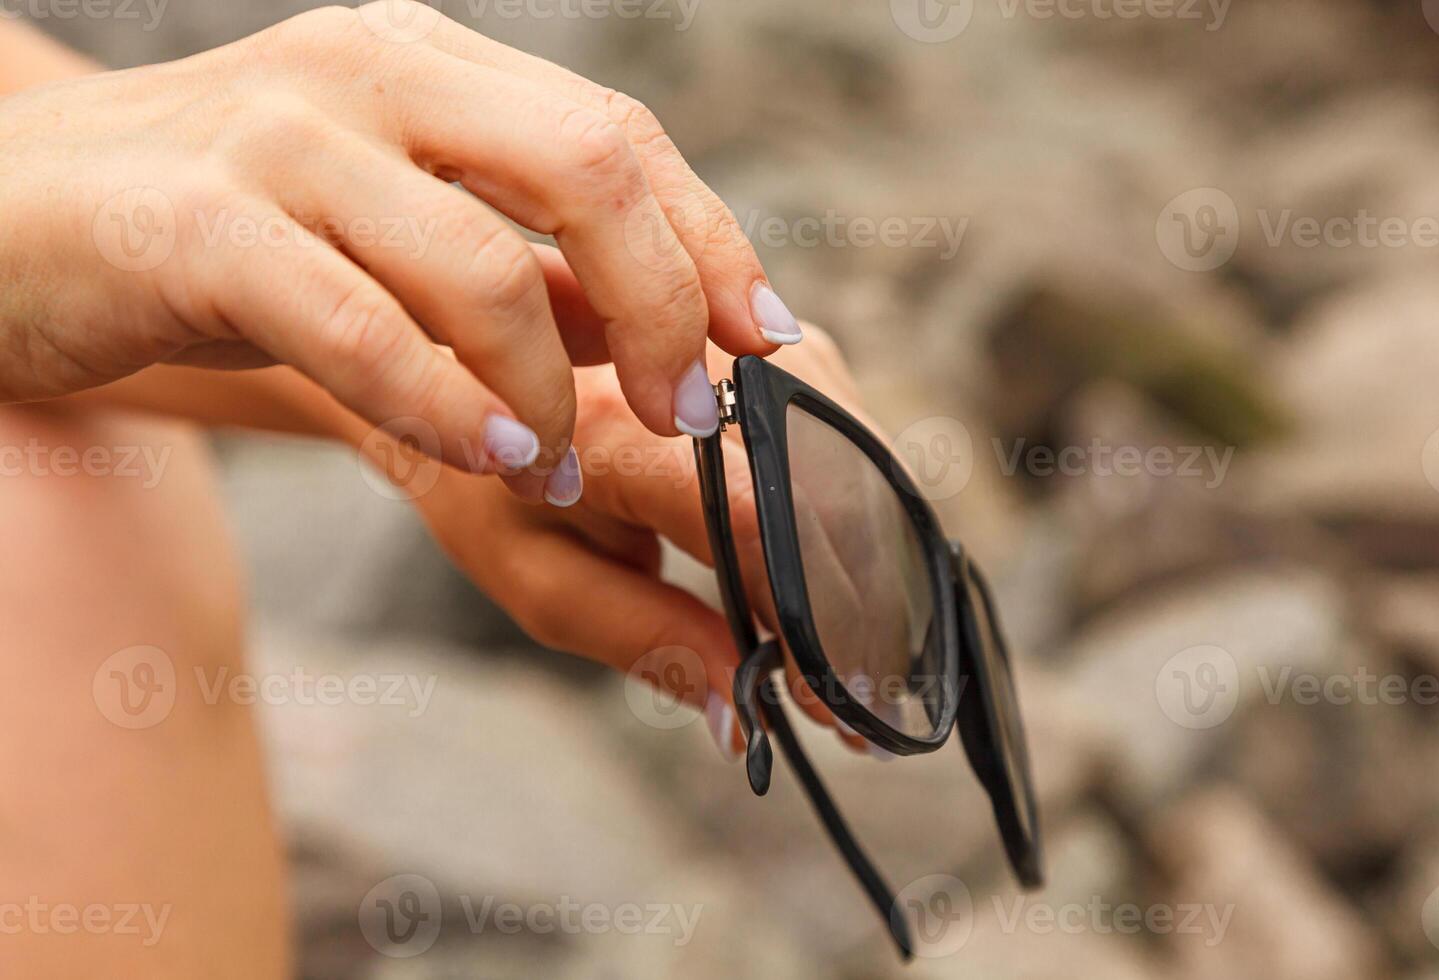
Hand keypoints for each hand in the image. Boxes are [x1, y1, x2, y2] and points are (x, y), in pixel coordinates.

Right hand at [0, 2, 803, 503]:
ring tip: (567, 465)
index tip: (769, 339)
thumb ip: (510, 265)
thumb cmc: (215, 234)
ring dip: (553, 391)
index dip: (712, 241)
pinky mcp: (199, 226)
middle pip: (588, 166)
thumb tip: (647, 340)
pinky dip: (446, 408)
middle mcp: (368, 75)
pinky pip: (363, 327)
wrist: (6, 220)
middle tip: (692, 414)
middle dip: (668, 304)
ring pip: (482, 264)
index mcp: (428, 65)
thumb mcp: (380, 222)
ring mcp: (281, 138)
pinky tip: (491, 460)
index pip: (618, 137)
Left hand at [408, 326, 878, 757]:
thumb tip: (742, 714)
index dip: (800, 613)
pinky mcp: (761, 339)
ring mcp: (733, 341)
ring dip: (866, 558)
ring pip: (845, 452)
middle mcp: (684, 366)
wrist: (464, 370)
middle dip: (849, 606)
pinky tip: (846, 575)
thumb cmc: (491, 483)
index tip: (825, 698)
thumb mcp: (538, 578)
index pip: (747, 515)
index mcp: (611, 431)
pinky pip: (839, 426)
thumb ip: (642, 640)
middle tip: (858, 701)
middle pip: (814, 488)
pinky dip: (854, 506)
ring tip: (858, 650)